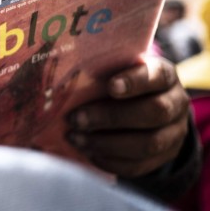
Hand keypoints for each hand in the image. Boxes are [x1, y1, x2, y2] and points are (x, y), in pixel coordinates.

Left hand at [66, 56, 190, 176]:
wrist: (145, 106)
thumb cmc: (121, 81)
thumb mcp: (116, 69)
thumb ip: (100, 70)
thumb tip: (60, 77)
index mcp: (163, 75)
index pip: (155, 76)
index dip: (135, 81)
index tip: (110, 86)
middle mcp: (175, 103)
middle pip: (153, 112)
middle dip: (110, 117)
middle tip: (75, 119)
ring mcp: (173, 133)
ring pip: (147, 143)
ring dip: (106, 143)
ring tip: (75, 138)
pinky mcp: (163, 157)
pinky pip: (140, 165)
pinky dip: (111, 161)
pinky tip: (88, 153)